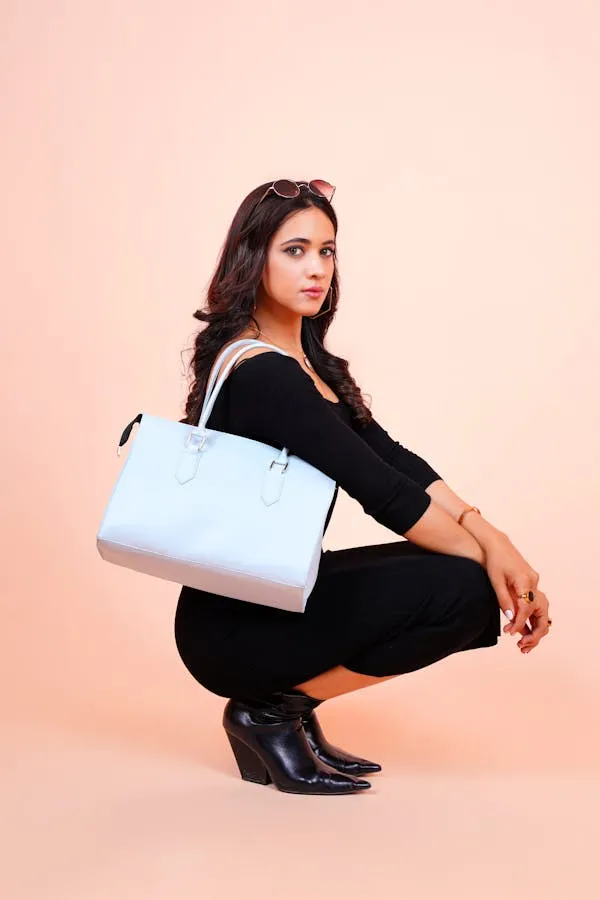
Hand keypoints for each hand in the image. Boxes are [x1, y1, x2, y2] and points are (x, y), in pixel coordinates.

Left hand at [482, 533, 550, 652]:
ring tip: (522, 642)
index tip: (510, 633)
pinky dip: (530, 616)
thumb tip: (511, 619)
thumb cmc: (494, 560)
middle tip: (521, 646)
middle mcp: (533, 581)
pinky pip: (534, 603)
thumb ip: (504, 600)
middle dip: (534, 631)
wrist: (497, 543)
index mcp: (524, 580)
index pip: (526, 608)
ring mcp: (534, 581)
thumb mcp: (495, 581)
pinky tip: (522, 628)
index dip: (519, 623)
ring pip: (540, 609)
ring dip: (533, 626)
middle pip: (540, 612)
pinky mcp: (531, 582)